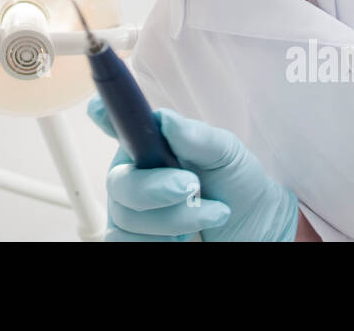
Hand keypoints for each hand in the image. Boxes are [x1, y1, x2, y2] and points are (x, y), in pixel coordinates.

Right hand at [88, 98, 297, 240]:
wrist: (255, 226)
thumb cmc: (236, 182)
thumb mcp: (226, 153)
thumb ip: (197, 137)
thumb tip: (166, 119)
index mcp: (147, 144)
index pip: (113, 123)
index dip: (101, 115)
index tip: (98, 109)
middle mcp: (132, 174)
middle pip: (118, 182)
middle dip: (155, 188)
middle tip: (192, 187)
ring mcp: (129, 210)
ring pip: (126, 217)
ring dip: (173, 220)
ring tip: (210, 213)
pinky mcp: (134, 240)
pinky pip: (127, 243)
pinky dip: (161, 242)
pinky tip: (186, 237)